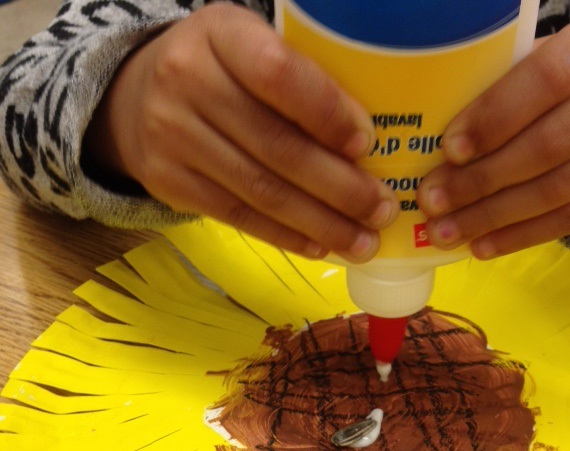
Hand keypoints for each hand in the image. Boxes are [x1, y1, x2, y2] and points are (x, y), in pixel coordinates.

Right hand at [84, 3, 397, 261]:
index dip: (326, 113)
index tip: (367, 145)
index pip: (278, 74)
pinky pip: (238, 217)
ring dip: (320, 223)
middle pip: (276, 146)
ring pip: (261, 191)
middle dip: (339, 187)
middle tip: (381, 210)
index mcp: (221, 34)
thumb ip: (298, 80)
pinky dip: (285, 235)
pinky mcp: (169, 184)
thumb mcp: (250, 48)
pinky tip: (319, 246)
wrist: (134, 98)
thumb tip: (366, 145)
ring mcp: (173, 137)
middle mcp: (188, 82)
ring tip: (362, 242)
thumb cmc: (218, 71)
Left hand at [417, 16, 569, 258]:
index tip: (450, 149)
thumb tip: (441, 147)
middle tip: (433, 202)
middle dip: (481, 180)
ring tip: (446, 232)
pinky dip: (522, 236)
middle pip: (548, 145)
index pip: (547, 80)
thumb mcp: (546, 63)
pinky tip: (482, 246)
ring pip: (558, 190)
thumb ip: (505, 91)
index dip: (495, 117)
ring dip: (493, 217)